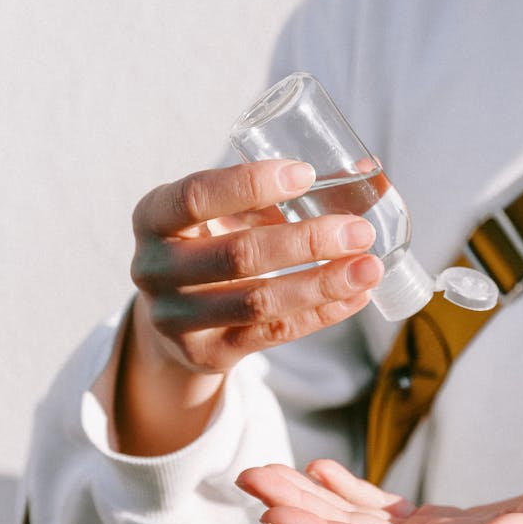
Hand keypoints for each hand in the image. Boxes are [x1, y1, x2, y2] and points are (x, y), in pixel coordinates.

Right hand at [129, 160, 382, 375]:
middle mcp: (155, 269)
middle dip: (307, 242)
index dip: (249, 184)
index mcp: (153, 217)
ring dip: (321, 284)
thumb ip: (274, 193)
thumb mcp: (220, 213)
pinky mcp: (206, 353)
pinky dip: (320, 314)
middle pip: (238, 255)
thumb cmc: (208, 244)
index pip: (196, 196)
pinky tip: (356, 296)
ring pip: (259, 302)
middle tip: (359, 230)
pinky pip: (272, 334)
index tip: (306, 174)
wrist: (172, 317)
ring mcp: (176, 318)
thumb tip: (364, 170)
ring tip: (369, 267)